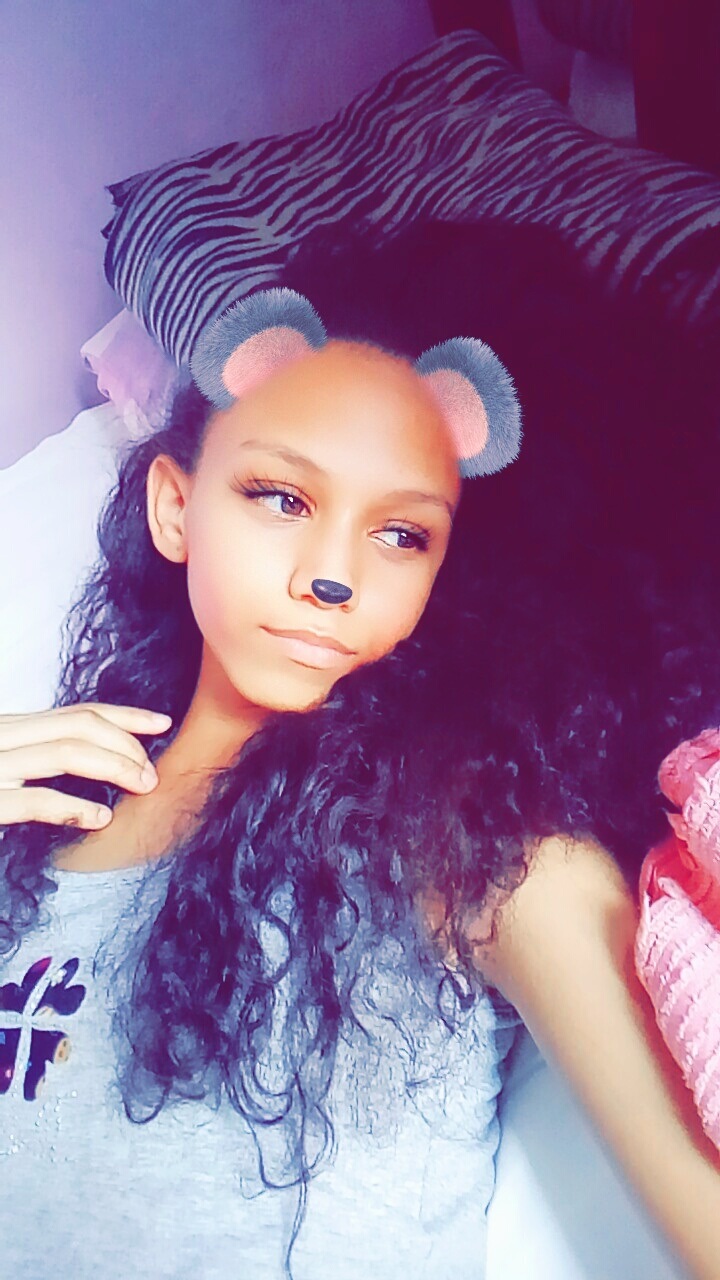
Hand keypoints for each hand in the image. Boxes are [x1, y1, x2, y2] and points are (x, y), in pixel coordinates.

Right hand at [0, 703, 172, 829]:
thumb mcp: (3, 757)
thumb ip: (35, 751)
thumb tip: (93, 756)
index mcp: (10, 727)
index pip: (77, 713)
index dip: (126, 716)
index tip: (162, 723)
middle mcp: (3, 737)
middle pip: (79, 726)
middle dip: (126, 744)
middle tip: (152, 772)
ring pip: (67, 753)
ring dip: (115, 767)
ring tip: (142, 787)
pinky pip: (37, 800)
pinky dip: (75, 808)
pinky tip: (102, 818)